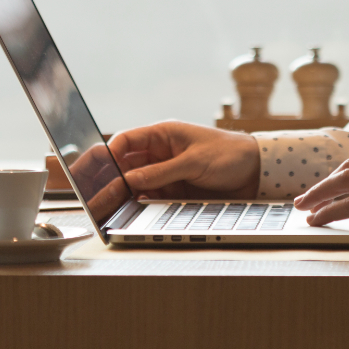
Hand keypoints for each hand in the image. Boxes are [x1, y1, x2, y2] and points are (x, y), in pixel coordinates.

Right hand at [108, 121, 259, 199]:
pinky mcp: (172, 192)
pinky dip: (137, 206)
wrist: (256, 173)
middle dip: (108, 179)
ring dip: (121, 196)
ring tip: (105, 209)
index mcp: (163, 135)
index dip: (107, 154)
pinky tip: (128, 213)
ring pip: (133, 185)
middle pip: (124, 166)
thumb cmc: (229, 154)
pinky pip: (148, 199)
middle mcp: (159, 154)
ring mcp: (165, 174)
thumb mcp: (194, 161)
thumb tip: (130, 181)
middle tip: (91, 194)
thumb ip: (161, 172)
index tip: (95, 171)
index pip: (125, 141)